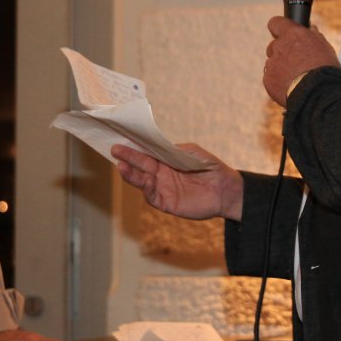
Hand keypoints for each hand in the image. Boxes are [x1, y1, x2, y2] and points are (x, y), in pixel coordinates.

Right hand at [111, 144, 242, 220]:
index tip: (122, 138)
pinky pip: (152, 196)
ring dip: (131, 174)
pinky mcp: (167, 203)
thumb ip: (175, 149)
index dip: (134, 146)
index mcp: (165, 160)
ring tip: (121, 166)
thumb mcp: (193, 152)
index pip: (146, 152)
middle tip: (115, 149)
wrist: (226, 190)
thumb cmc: (211, 168)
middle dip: (128, 157)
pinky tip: (144, 181)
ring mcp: (162, 188)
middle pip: (140, 165)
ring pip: (142, 181)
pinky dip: (146, 189)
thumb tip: (158, 145)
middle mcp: (160, 174)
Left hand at [263, 16, 337, 105]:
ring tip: (296, 78)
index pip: (275, 23)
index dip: (279, 28)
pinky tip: (291, 87)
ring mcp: (272, 63)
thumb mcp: (324, 46)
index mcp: (293, 35)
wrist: (318, 93)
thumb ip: (313, 36)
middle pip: (274, 46)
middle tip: (295, 62)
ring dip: (281, 68)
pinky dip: (278, 82)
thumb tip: (310, 30)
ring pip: (272, 63)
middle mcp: (279, 46)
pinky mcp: (268, 79)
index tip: (282, 34)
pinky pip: (270, 78)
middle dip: (282, 52)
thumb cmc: (325, 69)